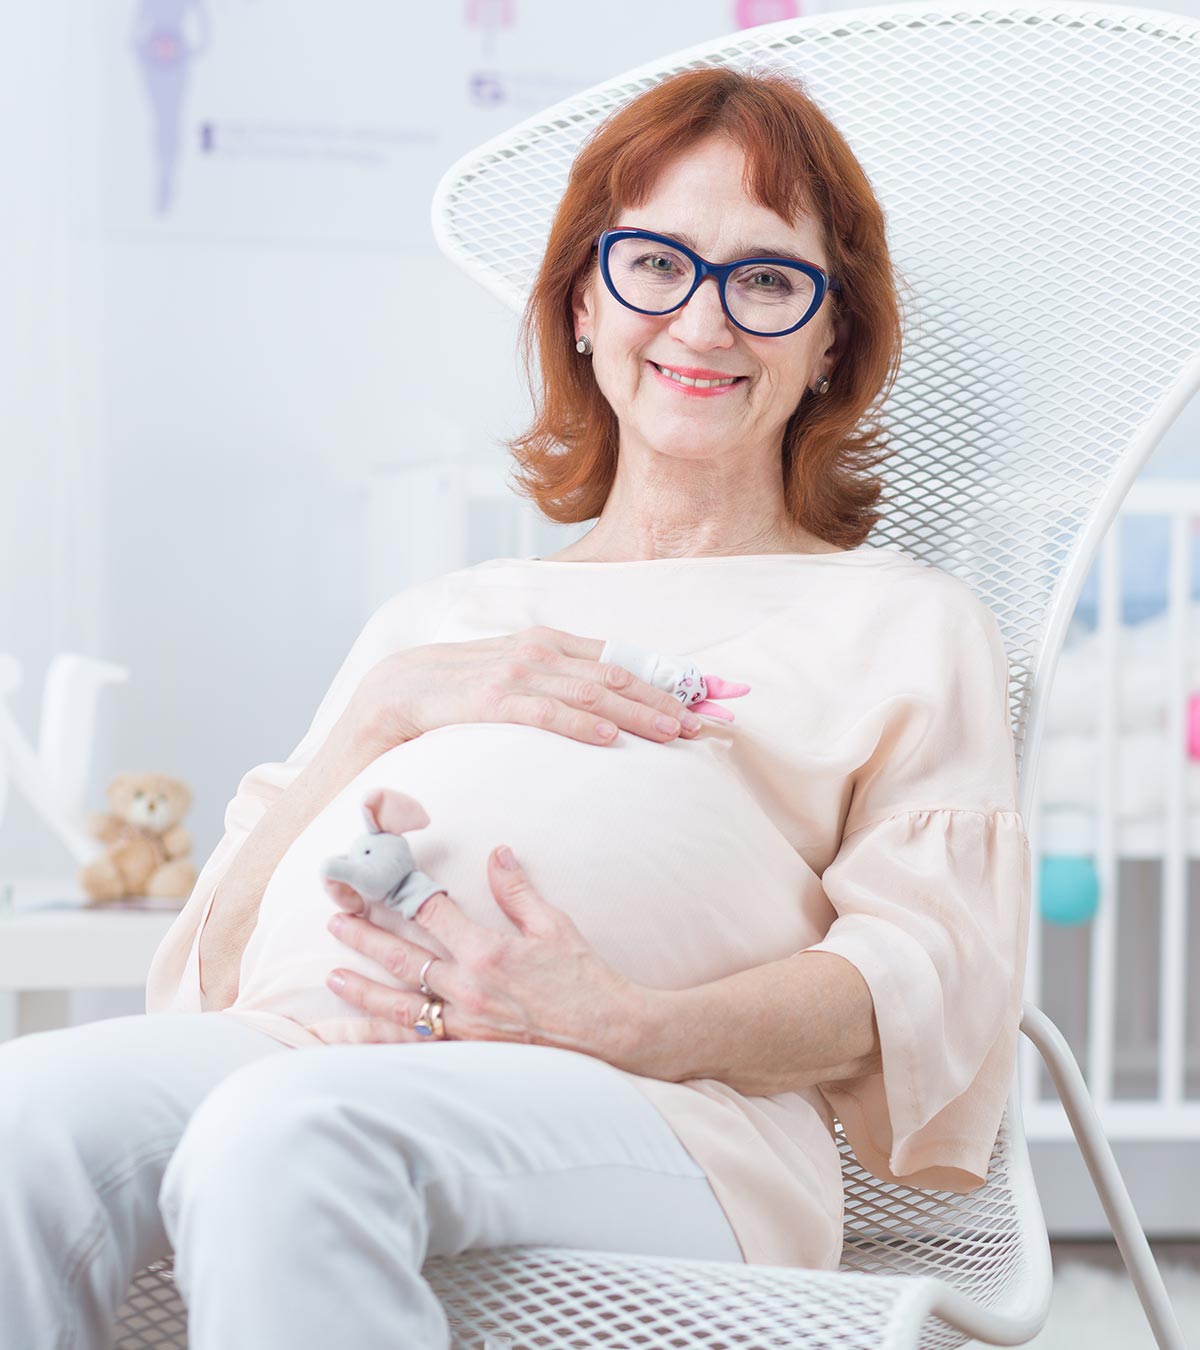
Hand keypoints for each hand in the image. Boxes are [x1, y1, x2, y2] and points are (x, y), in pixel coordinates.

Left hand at [324, 844, 652, 1069]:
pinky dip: (385, 1042)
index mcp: (489, 952)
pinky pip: (417, 1047)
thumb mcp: (555, 925)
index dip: (402, 894)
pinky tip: (361, 1037)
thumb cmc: (586, 980)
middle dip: (365, 938)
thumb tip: (497, 853)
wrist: (612, 1035)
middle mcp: (469, 990)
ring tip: (333, 977)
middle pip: (404, 959)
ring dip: (363, 990)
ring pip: (400, 1007)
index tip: (378, 882)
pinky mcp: (470, 1053)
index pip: (431, 914)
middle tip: (335, 921)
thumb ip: (518, 890)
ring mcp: (466, 1026)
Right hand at [348, 626, 702, 754]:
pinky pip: (543, 712)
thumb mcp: (515, 679)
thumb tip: (609, 704)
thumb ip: (557, 683)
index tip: (712, 694)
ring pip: (590, 692)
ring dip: (637, 712)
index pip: (622, 658)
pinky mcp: (488, 701)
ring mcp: (512, 673)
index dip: (669, 676)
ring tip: (674, 732)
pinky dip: (580, 725)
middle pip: (617, 674)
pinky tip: (610, 740)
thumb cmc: (460, 693)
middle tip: (706, 720)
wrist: (390, 694)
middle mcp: (536, 651)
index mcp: (547, 643)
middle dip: (666, 696)